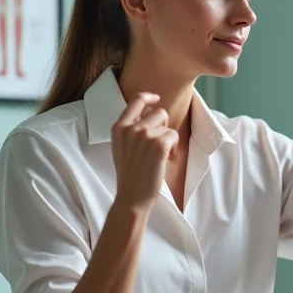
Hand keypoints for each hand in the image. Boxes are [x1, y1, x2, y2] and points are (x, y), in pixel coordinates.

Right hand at [111, 92, 178, 211]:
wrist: (132, 196)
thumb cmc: (130, 173)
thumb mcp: (121, 146)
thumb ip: (130, 128)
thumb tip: (148, 111)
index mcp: (118, 127)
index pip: (136, 100)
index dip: (149, 97)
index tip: (156, 99)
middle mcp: (130, 128)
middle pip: (159, 112)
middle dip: (163, 126)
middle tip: (157, 145)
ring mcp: (144, 135)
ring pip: (167, 125)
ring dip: (167, 138)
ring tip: (158, 155)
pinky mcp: (159, 144)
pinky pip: (174, 135)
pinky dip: (173, 148)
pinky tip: (164, 160)